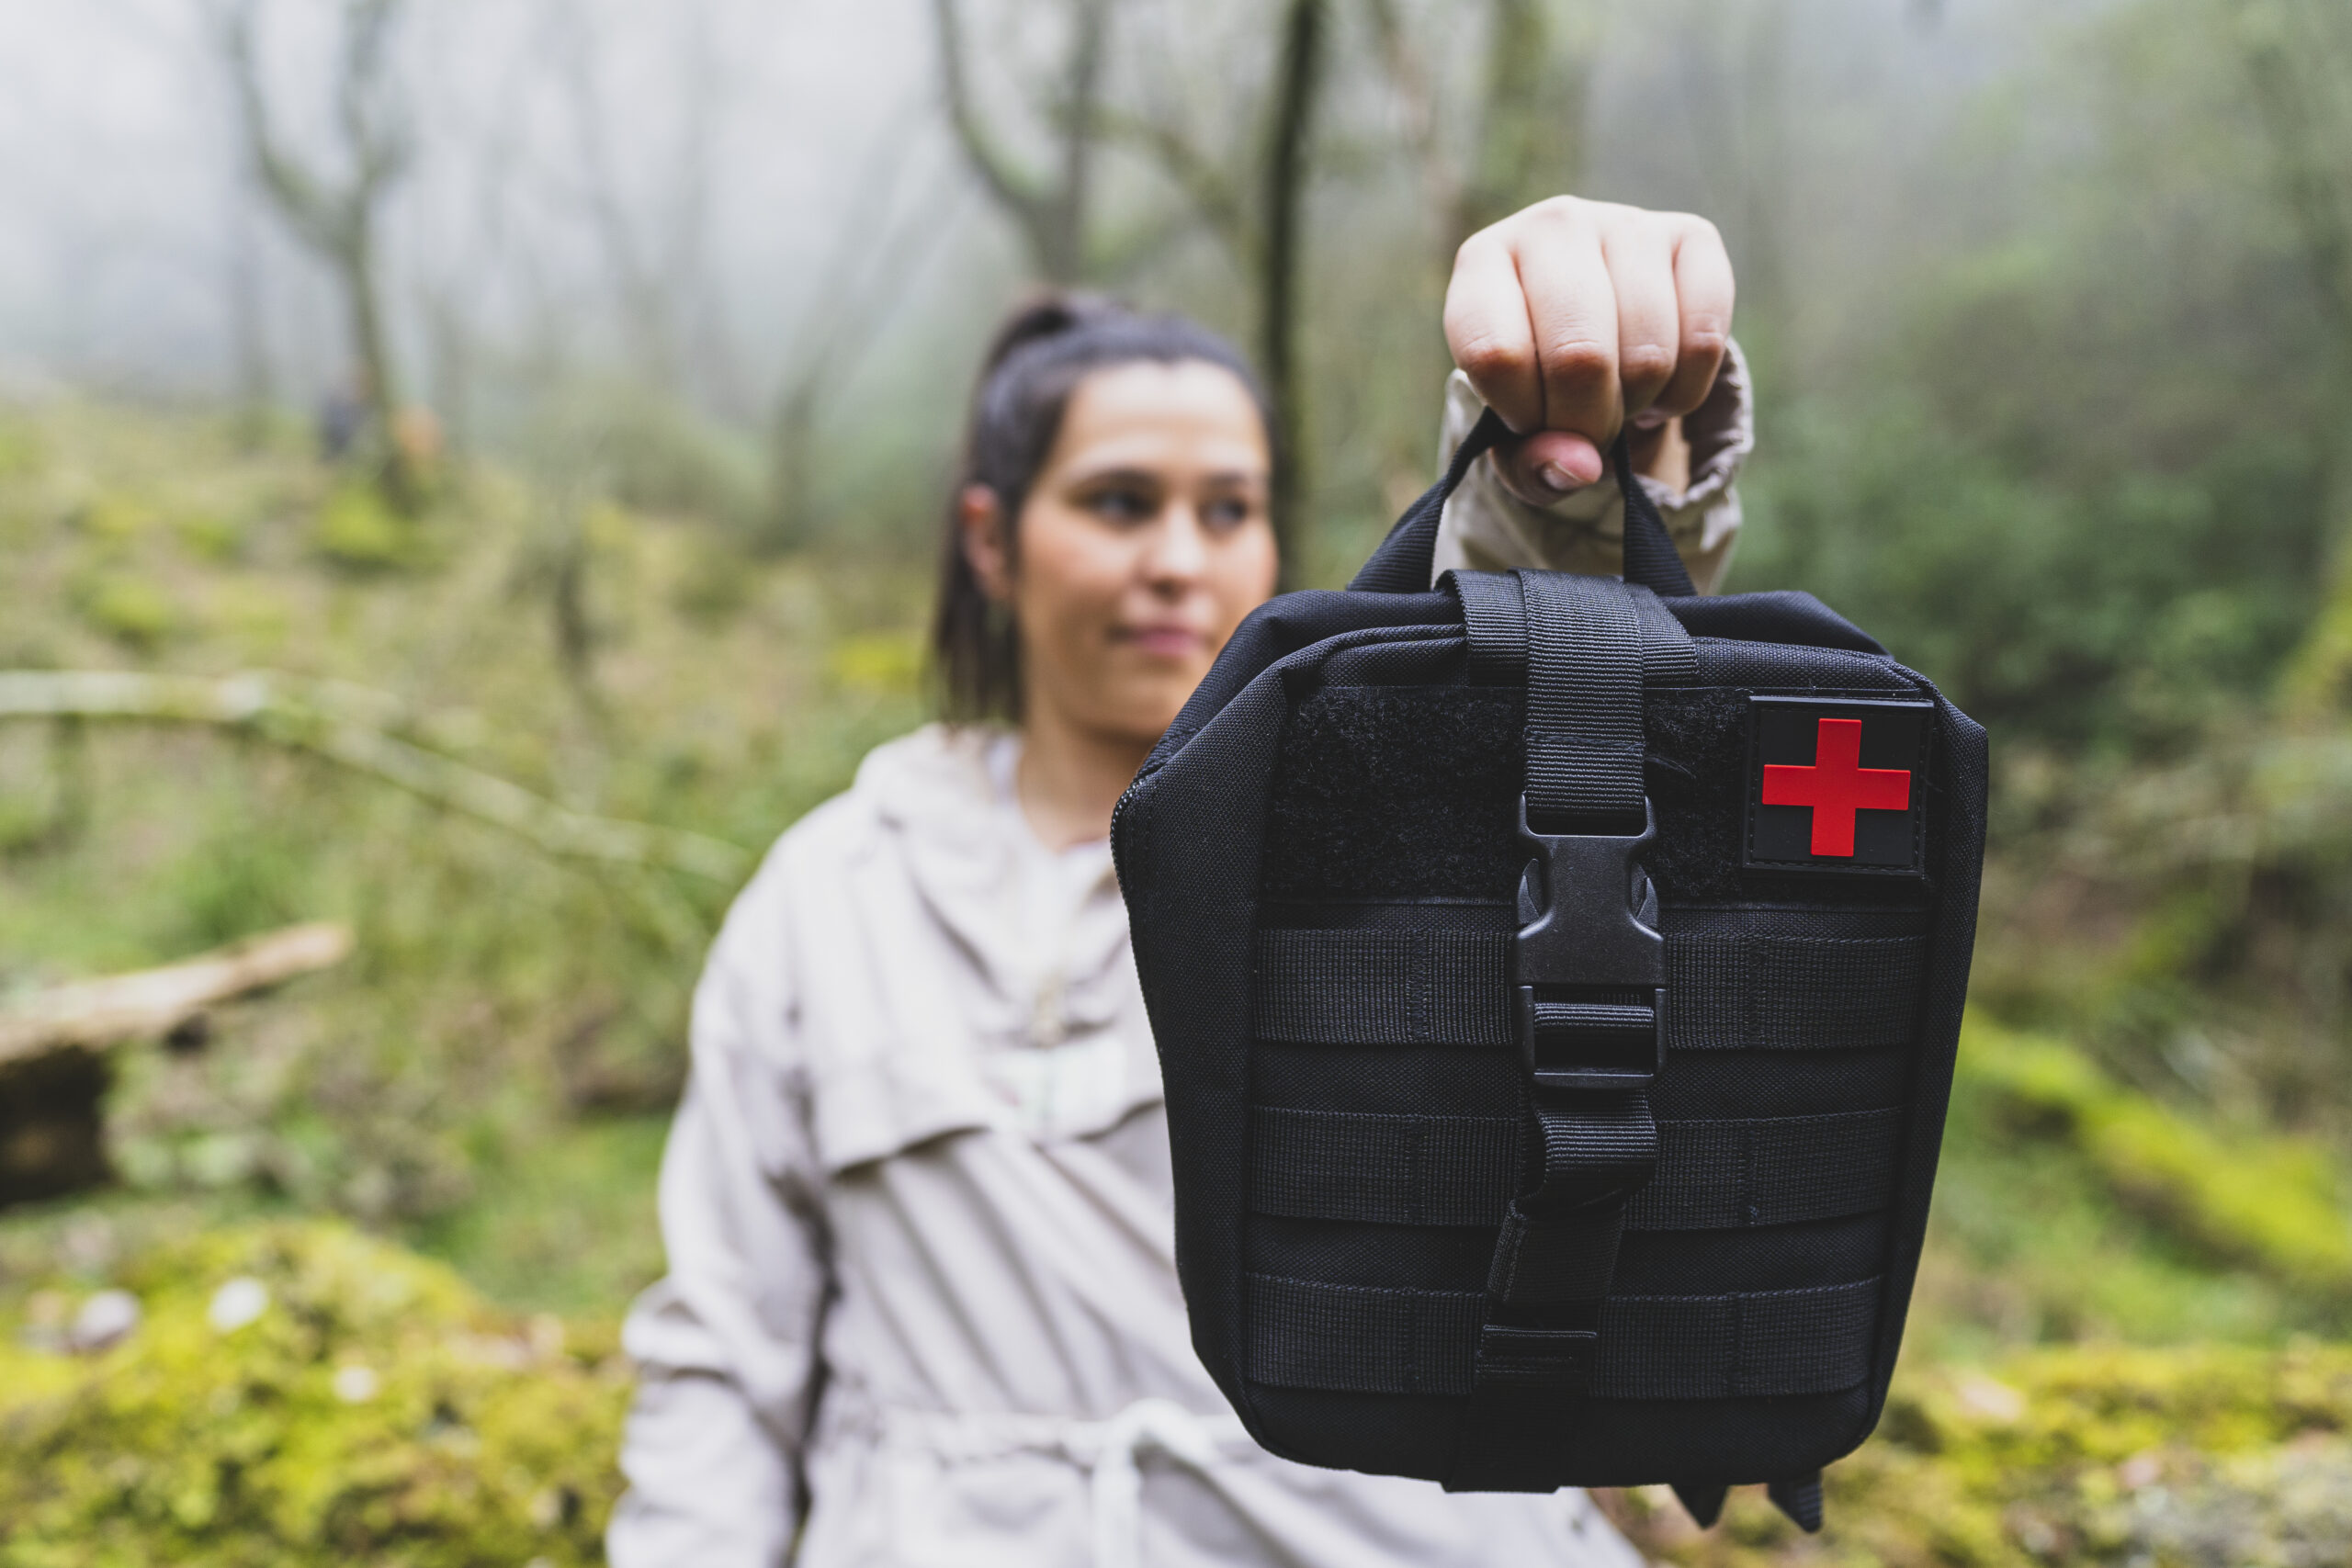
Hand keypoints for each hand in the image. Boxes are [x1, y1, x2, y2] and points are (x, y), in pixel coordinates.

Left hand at [1443, 196, 1734, 505]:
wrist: (1594, 326)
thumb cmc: (1538, 380)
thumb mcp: (1515, 431)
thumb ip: (1530, 463)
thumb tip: (1582, 465)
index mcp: (1483, 263)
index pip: (1499, 355)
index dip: (1525, 415)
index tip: (1532, 422)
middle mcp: (1551, 225)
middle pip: (1580, 358)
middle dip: (1588, 422)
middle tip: (1587, 428)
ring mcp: (1626, 222)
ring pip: (1648, 356)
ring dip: (1639, 406)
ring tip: (1620, 396)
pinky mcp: (1693, 234)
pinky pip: (1704, 342)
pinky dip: (1685, 391)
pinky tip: (1661, 381)